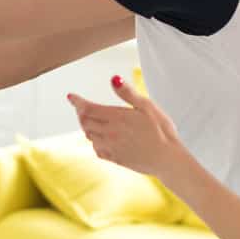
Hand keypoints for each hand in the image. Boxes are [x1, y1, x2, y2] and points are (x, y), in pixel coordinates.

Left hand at [67, 76, 184, 180]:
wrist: (168, 159)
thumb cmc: (161, 131)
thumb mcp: (147, 106)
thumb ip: (128, 93)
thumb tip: (113, 79)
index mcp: (117, 118)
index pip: (88, 108)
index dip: (77, 102)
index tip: (70, 97)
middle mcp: (110, 133)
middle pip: (84, 122)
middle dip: (81, 113)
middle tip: (81, 106)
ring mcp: (111, 147)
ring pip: (89, 136)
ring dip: (86, 126)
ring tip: (89, 119)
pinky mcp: (115, 159)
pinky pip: (96, 149)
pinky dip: (93, 141)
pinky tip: (100, 138)